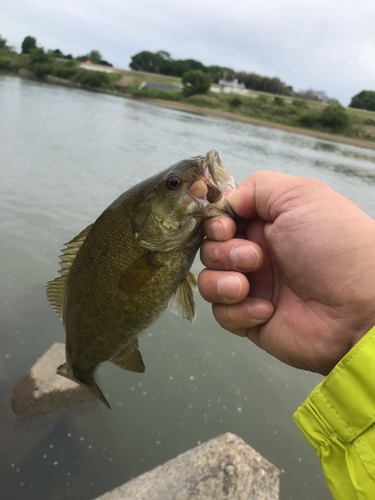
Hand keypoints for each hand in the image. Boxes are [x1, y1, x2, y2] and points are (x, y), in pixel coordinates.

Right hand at [198, 171, 374, 374]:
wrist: (359, 307)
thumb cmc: (336, 247)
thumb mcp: (301, 195)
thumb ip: (258, 187)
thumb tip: (226, 201)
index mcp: (267, 224)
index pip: (220, 219)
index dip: (215, 223)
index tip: (226, 228)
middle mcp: (257, 254)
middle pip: (209, 249)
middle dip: (223, 252)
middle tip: (254, 257)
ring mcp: (253, 287)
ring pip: (208, 282)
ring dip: (222, 282)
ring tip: (248, 286)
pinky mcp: (251, 319)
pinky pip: (222, 314)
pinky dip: (238, 310)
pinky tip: (267, 309)